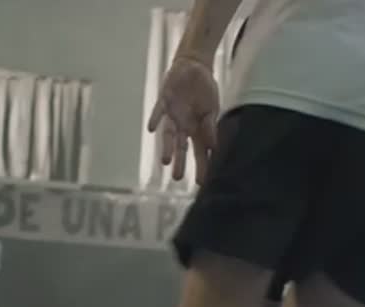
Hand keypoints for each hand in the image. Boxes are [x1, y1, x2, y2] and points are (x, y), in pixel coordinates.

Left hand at [147, 55, 219, 183]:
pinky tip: (151, 129)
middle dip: (179, 162)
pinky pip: (158, 112)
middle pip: (181, 148)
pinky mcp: (164, 101)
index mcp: (196, 129)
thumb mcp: (212, 107)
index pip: (199, 152)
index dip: (200, 166)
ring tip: (165, 161)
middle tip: (176, 178)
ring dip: (166, 147)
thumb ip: (210, 125)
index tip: (200, 182)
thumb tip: (213, 146)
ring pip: (168, 134)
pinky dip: (155, 119)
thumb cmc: (205, 89)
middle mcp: (183, 125)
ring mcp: (173, 115)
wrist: (195, 66)